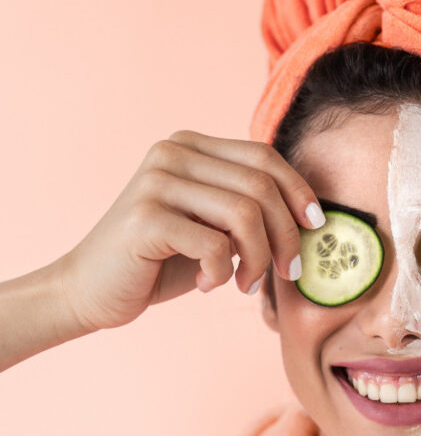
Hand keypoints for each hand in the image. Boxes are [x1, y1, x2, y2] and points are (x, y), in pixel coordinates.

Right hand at [57, 130, 324, 332]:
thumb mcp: (213, 225)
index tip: (315, 227)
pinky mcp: (145, 217)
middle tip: (286, 272)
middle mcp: (172, 153)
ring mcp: (156, 182)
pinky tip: (206, 283)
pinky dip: (222, 273)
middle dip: (285, 236)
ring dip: (257, 259)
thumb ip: (249, 208)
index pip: (264, 157)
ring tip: (246, 283)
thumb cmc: (162, 260)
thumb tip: (311, 215)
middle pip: (261, 187)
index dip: (299, 191)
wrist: (89, 290)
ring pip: (245, 215)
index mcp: (190, 145)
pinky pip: (215, 245)